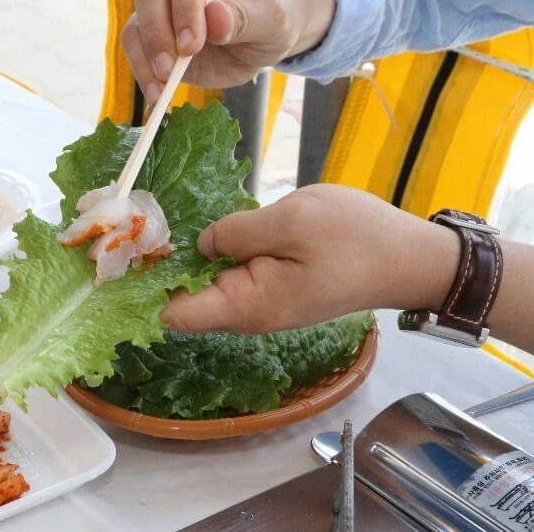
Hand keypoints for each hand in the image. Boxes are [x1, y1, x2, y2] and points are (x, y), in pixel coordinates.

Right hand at [121, 0, 335, 99]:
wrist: (261, 38)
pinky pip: (137, 52)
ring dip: (145, 59)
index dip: (185, 10)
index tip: (192, 45)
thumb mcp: (272, 18)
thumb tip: (215, 18)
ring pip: (136, 26)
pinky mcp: (152, 38)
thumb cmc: (270, 18)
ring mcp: (159, 7)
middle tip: (169, 70)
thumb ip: (245, 18)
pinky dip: (143, 75)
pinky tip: (156, 98)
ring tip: (161, 90)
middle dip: (156, 34)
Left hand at [160, 184, 461, 333]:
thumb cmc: (356, 238)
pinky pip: (229, 277)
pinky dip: (211, 256)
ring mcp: (261, 302)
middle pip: (184, 301)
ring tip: (157, 223)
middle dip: (158, 269)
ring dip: (184, 259)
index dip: (145, 287)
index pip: (175, 313)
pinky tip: (202, 229)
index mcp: (247, 305)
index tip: (124, 254)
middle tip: (134, 226)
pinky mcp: (273, 287)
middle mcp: (248, 314)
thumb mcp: (292, 220)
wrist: (410, 258)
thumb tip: (201, 243)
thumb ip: (237, 232)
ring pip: (205, 286)